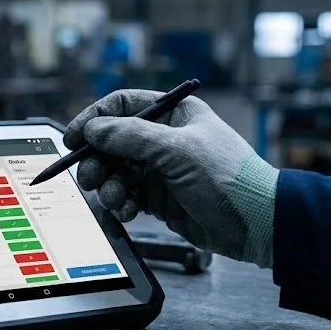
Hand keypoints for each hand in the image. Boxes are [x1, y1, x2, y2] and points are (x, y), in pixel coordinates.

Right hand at [64, 89, 278, 268]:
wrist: (257, 224)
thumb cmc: (227, 177)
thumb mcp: (177, 150)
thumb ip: (131, 137)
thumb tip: (93, 129)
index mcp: (173, 115)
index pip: (122, 106)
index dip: (94, 119)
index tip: (73, 138)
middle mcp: (163, 139)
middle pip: (111, 142)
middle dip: (97, 160)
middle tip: (89, 177)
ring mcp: (159, 169)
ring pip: (115, 171)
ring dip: (107, 186)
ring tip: (114, 199)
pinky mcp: (158, 197)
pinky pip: (126, 196)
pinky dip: (120, 204)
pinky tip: (127, 211)